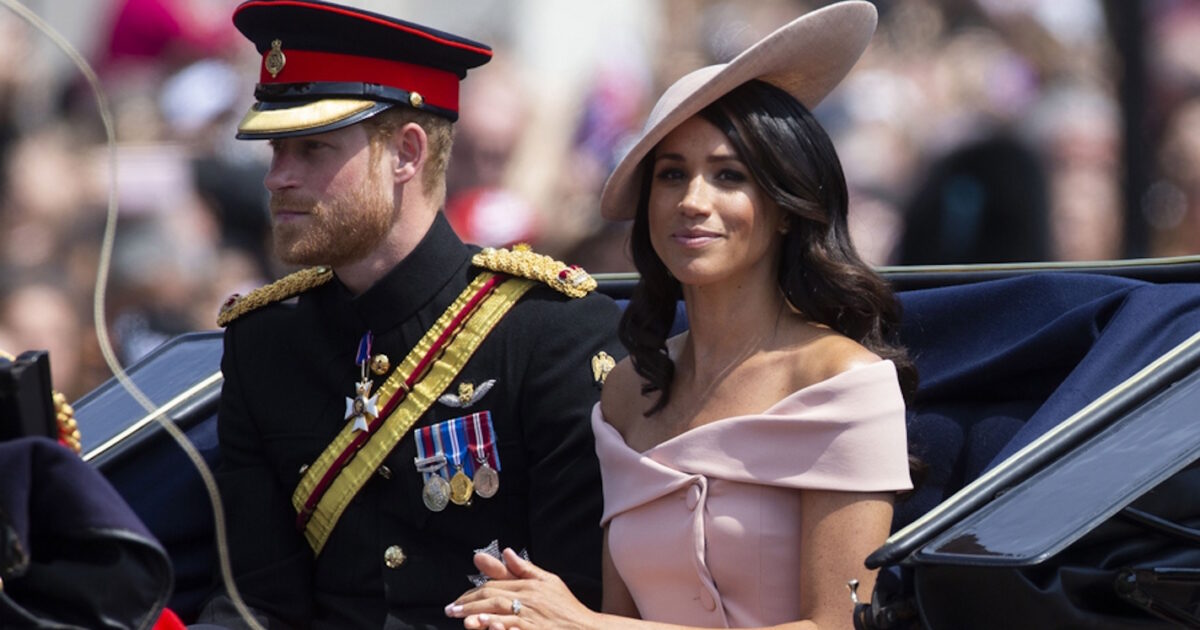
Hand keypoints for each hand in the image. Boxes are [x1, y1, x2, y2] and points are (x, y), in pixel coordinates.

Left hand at [446, 548, 597, 629]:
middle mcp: (529, 598)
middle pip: (493, 596)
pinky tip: (489, 626)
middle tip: (450, 610)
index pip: (495, 584)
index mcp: (530, 585)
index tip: (458, 600)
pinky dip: (501, 626)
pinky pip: (516, 627)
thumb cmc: (566, 607)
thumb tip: (507, 551)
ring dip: (480, 614)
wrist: (586, 628)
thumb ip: (525, 569)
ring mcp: (532, 616)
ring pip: (502, 610)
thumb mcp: (549, 582)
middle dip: (469, 603)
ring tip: (463, 619)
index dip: (474, 591)